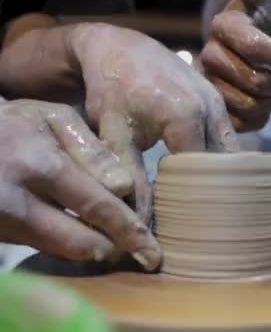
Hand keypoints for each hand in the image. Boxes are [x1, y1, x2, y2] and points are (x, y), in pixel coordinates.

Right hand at [0, 100, 160, 268]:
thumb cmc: (19, 124)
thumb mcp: (56, 119)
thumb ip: (93, 150)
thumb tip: (124, 187)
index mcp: (43, 167)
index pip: (97, 207)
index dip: (128, 232)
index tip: (152, 252)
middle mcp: (20, 202)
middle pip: (80, 242)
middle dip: (116, 249)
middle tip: (142, 253)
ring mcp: (6, 224)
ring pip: (63, 251)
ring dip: (95, 249)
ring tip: (118, 242)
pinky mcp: (0, 236)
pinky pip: (46, 248)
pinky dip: (71, 245)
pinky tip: (88, 234)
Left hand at [68, 23, 239, 224]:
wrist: (119, 48)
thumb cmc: (111, 91)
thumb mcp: (115, 136)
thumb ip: (131, 177)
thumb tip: (139, 222)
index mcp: (187, 117)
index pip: (203, 174)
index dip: (196, 199)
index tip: (187, 221)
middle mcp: (211, 109)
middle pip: (223, 165)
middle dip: (214, 192)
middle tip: (202, 218)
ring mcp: (219, 102)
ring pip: (230, 152)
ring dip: (220, 175)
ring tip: (207, 201)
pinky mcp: (219, 100)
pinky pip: (227, 137)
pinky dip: (220, 158)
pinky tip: (206, 174)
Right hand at [200, 0, 270, 130]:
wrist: (237, 36)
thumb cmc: (254, 14)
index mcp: (223, 27)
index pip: (257, 48)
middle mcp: (210, 58)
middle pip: (256, 82)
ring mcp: (212, 85)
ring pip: (251, 105)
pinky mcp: (219, 107)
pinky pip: (242, 123)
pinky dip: (263, 117)